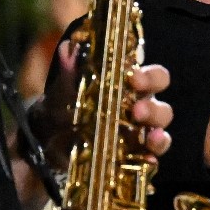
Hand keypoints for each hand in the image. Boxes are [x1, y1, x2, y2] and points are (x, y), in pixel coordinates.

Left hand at [36, 41, 172, 170]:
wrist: (47, 140)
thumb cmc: (62, 108)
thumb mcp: (62, 91)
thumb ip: (68, 73)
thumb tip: (67, 49)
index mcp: (129, 87)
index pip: (154, 77)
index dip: (150, 77)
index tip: (134, 79)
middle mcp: (140, 109)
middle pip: (162, 107)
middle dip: (153, 109)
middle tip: (137, 112)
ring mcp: (139, 135)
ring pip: (160, 131)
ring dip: (158, 134)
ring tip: (149, 137)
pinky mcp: (133, 157)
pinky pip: (150, 157)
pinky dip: (151, 158)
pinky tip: (147, 160)